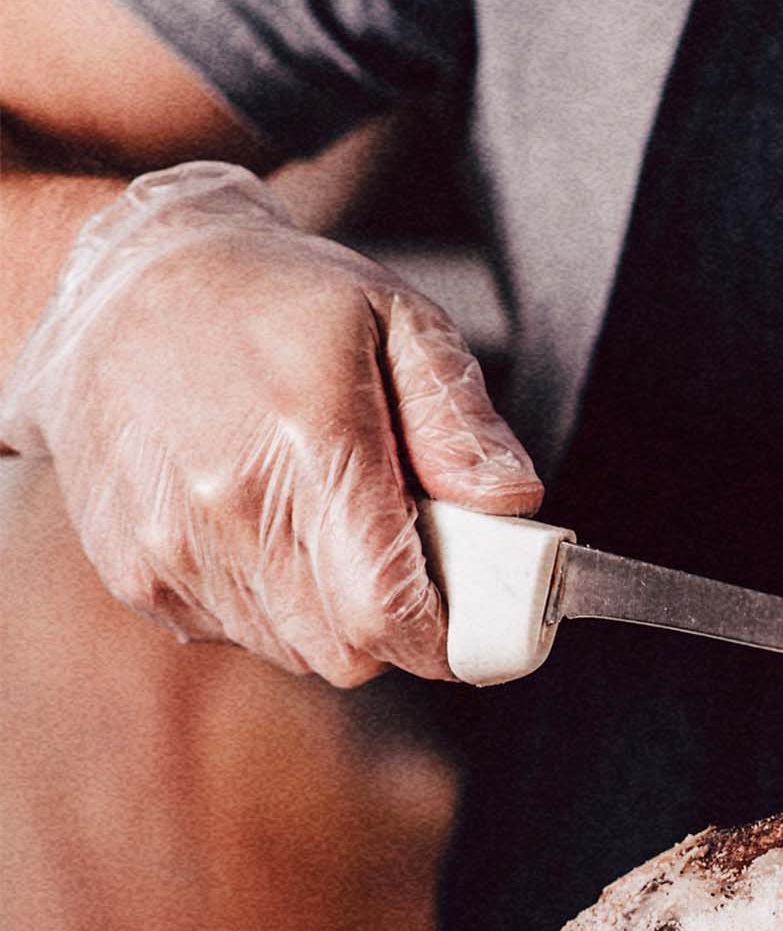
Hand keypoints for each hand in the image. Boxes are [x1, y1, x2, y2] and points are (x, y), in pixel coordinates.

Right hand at [0, 160, 541, 683]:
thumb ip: (461, 421)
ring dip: (327, 615)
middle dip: (392, 624)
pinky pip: (233, 634)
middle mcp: (227, 506)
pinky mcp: (132, 570)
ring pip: (294, 652)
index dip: (444, 639)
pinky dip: (265, 603)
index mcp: (307, 443)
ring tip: (317, 525)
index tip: (466, 620)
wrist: (123, 278)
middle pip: (349, 651)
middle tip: (395, 553)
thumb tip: (510, 504)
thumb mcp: (397, 320)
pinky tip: (257, 528)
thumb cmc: (276, 299)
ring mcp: (169, 545)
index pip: (388, 612)